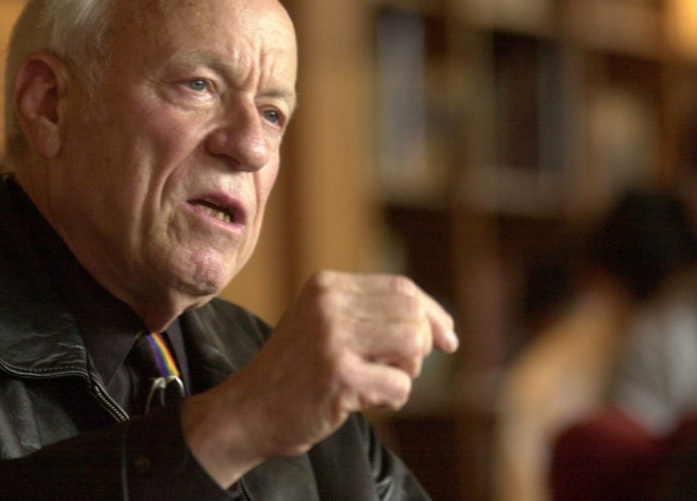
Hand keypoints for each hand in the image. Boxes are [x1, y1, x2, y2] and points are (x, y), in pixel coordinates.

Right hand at [181, 270, 457, 487]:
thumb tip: (442, 328)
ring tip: (381, 383)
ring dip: (408, 371)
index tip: (448, 338)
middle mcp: (328, 303)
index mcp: (327, 285)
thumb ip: (372, 316)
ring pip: (412, 343)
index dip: (432, 314)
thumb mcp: (326, 325)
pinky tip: (365, 402)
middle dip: (420, 346)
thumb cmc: (297, 374)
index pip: (402, 288)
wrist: (248, 412)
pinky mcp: (337, 374)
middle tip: (400, 370)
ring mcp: (331, 337)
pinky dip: (393, 399)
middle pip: (412, 313)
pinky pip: (399, 384)